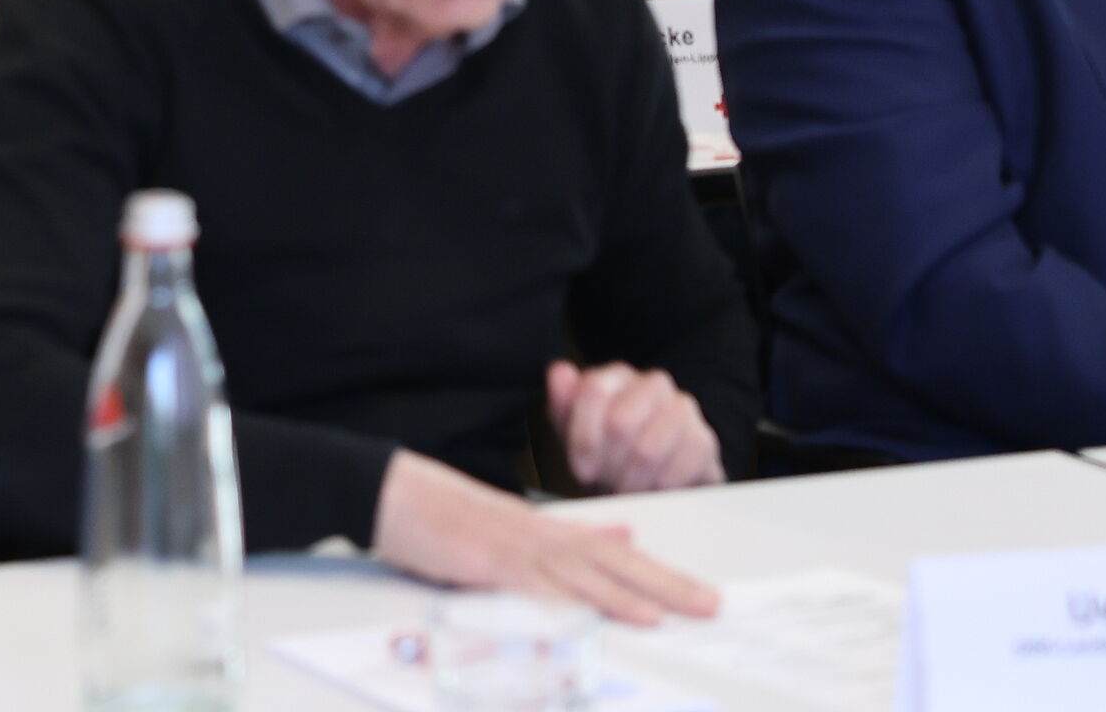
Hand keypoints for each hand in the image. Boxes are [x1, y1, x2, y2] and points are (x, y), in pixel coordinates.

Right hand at [371, 448, 718, 625]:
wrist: (394, 494)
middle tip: (712, 603)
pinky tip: (615, 610)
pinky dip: (587, 601)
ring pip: (592, 573)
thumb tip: (619, 536)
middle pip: (616, 564)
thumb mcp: (508, 527)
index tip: (697, 591)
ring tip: (685, 609)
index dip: (657, 574)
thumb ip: (565, 536)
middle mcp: (543, 537)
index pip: (613, 556)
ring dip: (642, 593)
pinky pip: (550, 589)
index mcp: (546, 532)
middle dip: (668, 584)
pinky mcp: (496, 564)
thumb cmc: (442, 518)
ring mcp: (521, 549)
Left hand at [548, 361, 725, 494]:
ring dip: (632, 481)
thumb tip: (560, 372)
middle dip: (608, 464)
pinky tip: (653, 492)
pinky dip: (660, 489)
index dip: (583, 437)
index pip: (593, 390)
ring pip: (648, 450)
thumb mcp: (574, 431)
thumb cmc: (609, 451)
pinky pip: (678, 469)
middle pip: (620, 423)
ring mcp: (683, 409)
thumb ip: (562, 402)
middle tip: (607, 483)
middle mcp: (653, 384)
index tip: (582, 471)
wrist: (655, 481)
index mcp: (618, 375)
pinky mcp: (704, 440)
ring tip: (627, 491)